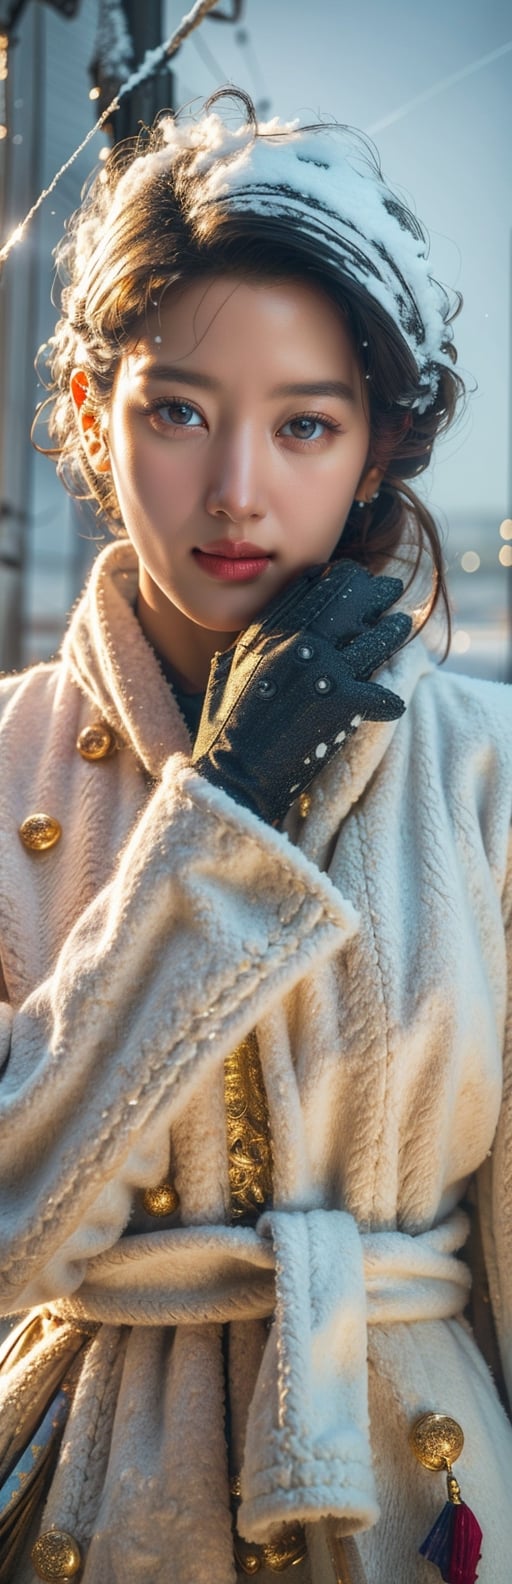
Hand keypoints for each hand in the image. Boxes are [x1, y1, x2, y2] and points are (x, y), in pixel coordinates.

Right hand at [192, 558, 411, 825]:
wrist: (233, 776)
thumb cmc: (224, 732)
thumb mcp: (225, 674)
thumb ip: (245, 647)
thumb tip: (256, 636)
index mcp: (267, 633)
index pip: (308, 590)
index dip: (334, 578)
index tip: (351, 575)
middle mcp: (296, 642)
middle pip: (346, 602)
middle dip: (371, 592)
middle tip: (388, 588)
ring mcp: (322, 669)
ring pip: (373, 639)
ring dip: (391, 631)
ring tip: (403, 624)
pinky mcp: (341, 701)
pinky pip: (380, 693)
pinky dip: (388, 700)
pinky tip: (395, 701)